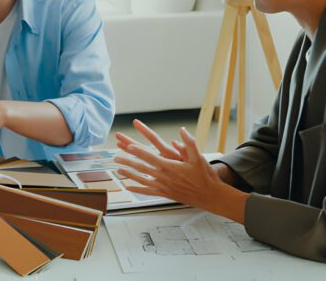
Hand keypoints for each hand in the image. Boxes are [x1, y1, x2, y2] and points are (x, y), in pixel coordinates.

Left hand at [114, 120, 246, 221]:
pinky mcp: (164, 193)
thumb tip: (182, 130)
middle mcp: (164, 177)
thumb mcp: (199, 157)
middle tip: (116, 157)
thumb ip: (190, 143)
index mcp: (170, 166)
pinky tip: (128, 187)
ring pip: (142, 180)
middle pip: (142, 168)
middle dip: (128, 162)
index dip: (139, 151)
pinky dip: (137, 188)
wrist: (209, 196)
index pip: (151, 157)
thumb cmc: (204, 176)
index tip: (128, 146)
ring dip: (129, 174)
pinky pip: (148, 191)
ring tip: (117, 170)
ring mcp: (163, 186)